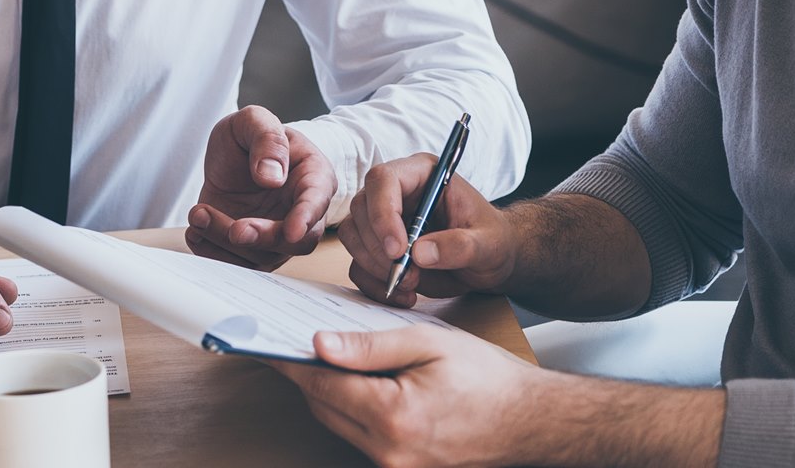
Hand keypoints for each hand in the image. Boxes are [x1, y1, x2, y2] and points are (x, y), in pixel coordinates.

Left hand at [186, 105, 335, 269]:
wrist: (233, 155)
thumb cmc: (253, 136)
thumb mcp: (255, 120)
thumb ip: (267, 139)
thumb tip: (272, 176)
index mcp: (313, 176)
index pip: (317, 200)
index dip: (306, 217)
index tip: (292, 230)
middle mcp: (300, 211)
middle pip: (294, 241)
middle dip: (264, 239)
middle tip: (235, 230)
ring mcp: (277, 234)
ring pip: (261, 255)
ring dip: (226, 242)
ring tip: (199, 214)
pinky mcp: (251, 248)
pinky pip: (238, 263)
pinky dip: (213, 252)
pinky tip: (197, 230)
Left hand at [270, 325, 551, 467]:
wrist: (531, 421)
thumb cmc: (487, 378)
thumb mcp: (430, 343)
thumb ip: (371, 346)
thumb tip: (319, 345)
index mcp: (394, 416)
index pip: (321, 385)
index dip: (289, 362)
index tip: (263, 343)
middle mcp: (389, 452)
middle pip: (324, 408)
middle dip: (307, 375)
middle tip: (290, 341)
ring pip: (340, 425)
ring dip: (329, 394)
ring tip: (326, 358)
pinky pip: (361, 439)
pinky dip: (353, 411)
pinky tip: (359, 385)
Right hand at [340, 155, 513, 306]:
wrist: (490, 262)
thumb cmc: (493, 241)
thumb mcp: (488, 244)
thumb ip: (460, 246)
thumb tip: (420, 253)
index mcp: (423, 174)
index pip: (384, 179)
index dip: (383, 212)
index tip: (398, 250)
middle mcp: (397, 191)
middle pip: (362, 208)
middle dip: (379, 248)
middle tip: (409, 275)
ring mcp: (384, 218)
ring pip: (354, 235)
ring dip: (375, 266)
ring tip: (411, 284)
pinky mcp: (378, 246)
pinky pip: (358, 263)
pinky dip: (374, 283)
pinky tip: (404, 294)